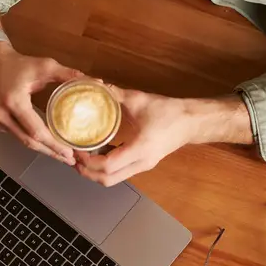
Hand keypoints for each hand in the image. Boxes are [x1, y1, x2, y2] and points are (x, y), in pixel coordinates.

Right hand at [0, 44, 82, 164]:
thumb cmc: (17, 64)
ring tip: (62, 155)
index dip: (54, 144)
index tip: (69, 152)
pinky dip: (33, 141)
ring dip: (43, 150)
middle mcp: (3, 115)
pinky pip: (18, 136)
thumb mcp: (44, 66)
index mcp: (15, 102)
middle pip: (30, 142)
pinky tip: (46, 144)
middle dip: (51, 152)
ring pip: (23, 142)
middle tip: (70, 159)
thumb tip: (95, 82)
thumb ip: (68, 75)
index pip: (36, 131)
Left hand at [74, 86, 252, 186]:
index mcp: (139, 150)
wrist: (192, 121)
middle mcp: (140, 163)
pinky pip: (120, 172)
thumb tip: (94, 85)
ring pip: (113, 179)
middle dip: (87, 172)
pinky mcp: (143, 164)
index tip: (76, 150)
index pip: (107, 166)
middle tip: (73, 158)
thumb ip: (115, 94)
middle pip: (107, 180)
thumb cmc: (168, 112)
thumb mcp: (139, 100)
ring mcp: (142, 166)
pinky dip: (105, 167)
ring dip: (95, 171)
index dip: (87, 162)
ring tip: (81, 156)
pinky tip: (96, 153)